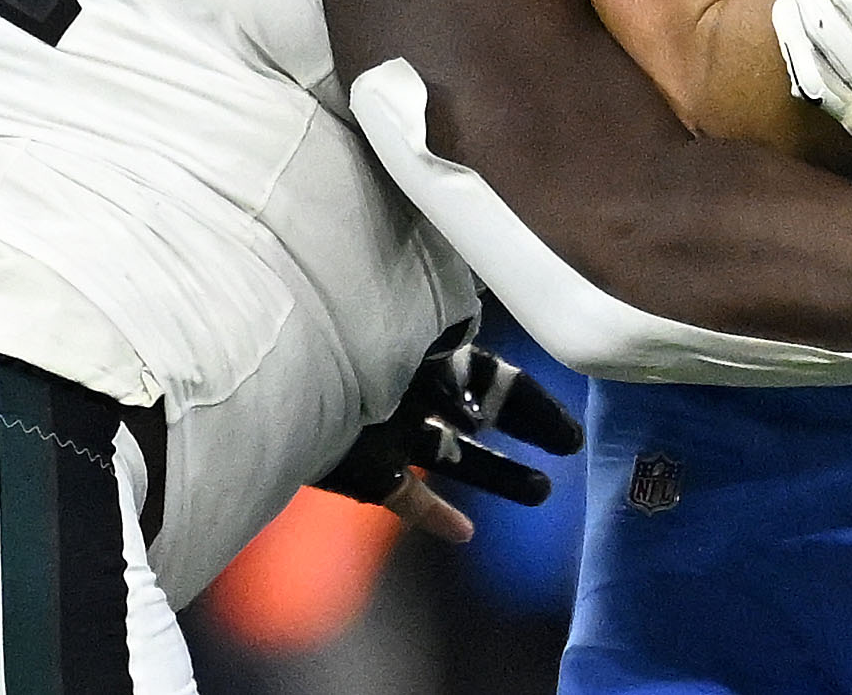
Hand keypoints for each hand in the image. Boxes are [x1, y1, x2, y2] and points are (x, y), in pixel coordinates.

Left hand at [313, 320, 582, 538]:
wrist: (279, 379)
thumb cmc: (348, 335)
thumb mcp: (417, 318)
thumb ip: (460, 327)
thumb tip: (493, 342)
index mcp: (422, 349)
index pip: (489, 374)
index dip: (531, 399)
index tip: (568, 426)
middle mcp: (410, 390)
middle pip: (481, 412)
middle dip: (527, 428)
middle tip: (571, 447)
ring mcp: (388, 433)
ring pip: (454, 456)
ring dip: (499, 475)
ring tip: (542, 491)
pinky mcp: (364, 473)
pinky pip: (405, 498)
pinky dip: (434, 516)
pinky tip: (464, 533)